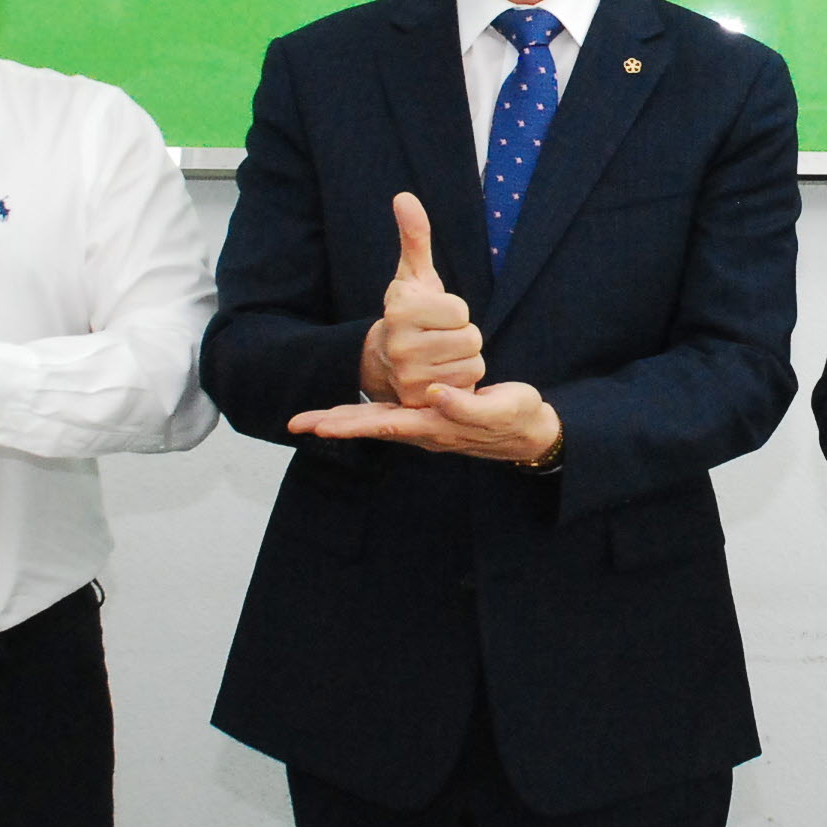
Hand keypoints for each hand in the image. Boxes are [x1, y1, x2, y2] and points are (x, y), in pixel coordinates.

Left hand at [287, 379, 561, 465]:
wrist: (530, 432)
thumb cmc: (517, 418)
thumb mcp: (499, 408)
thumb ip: (467, 404)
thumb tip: (435, 394)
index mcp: (434, 427)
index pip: (384, 425)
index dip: (352, 424)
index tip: (320, 424)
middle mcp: (422, 430)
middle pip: (370, 427)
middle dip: (334, 423)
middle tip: (296, 422)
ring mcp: (424, 427)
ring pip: (376, 422)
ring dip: (344, 420)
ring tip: (312, 418)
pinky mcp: (429, 418)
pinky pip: (389, 417)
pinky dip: (365, 415)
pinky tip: (350, 410)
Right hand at [358, 194, 486, 404]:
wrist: (384, 361)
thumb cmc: (410, 313)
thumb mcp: (414, 275)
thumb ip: (415, 236)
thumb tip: (404, 196)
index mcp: (401, 309)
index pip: (460, 310)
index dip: (456, 310)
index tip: (437, 314)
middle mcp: (400, 345)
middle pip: (470, 338)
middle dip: (463, 335)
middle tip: (440, 336)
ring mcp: (408, 376)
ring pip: (472, 363)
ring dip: (464, 359)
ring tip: (441, 355)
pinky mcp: (419, 401)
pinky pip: (467, 386)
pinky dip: (461, 381)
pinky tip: (442, 374)